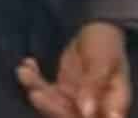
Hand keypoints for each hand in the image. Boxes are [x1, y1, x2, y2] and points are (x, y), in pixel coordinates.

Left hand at [16, 22, 131, 117]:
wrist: (97, 28)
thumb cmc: (108, 43)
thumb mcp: (104, 61)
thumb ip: (95, 84)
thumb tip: (87, 112)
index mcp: (111, 103)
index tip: (65, 108)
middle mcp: (91, 108)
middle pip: (68, 117)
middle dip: (49, 107)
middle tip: (37, 92)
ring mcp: (73, 102)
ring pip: (51, 107)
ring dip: (36, 90)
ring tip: (25, 72)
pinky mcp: (59, 92)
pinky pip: (43, 91)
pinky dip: (33, 79)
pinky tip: (27, 64)